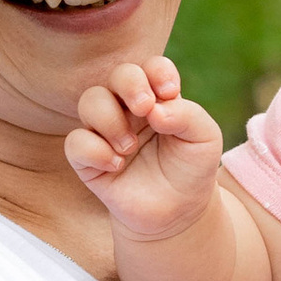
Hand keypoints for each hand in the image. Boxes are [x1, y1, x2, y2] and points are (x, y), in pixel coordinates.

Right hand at [64, 56, 226, 243]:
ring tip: (130, 147)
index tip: (170, 93)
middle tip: (144, 108)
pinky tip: (116, 165)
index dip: (157, 72)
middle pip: (118, 75)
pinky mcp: (88, 159)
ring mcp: (106, 132)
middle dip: (130, 84)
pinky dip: (95, 150)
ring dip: (111, 119)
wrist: (178, 213)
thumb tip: (155, 110)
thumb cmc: (190, 169)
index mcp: (158, 98)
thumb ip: (188, 116)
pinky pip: (75, 142)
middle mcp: (128, 109)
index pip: (151, 67)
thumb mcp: (204, 140)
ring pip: (90, 101)